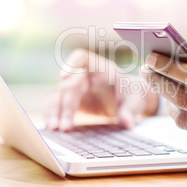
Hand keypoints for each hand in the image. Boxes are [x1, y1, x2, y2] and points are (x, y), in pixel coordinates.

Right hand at [44, 49, 158, 131]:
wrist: (128, 102)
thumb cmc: (132, 96)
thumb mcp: (135, 101)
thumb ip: (130, 110)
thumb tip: (127, 124)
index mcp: (102, 68)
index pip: (82, 58)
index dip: (71, 64)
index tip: (63, 77)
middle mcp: (85, 75)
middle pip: (69, 84)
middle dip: (65, 105)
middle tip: (64, 126)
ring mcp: (76, 86)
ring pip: (58, 94)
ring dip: (54, 110)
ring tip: (54, 128)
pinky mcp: (70, 99)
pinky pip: (55, 103)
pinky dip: (51, 113)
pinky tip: (51, 126)